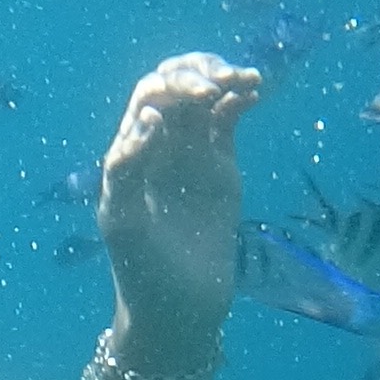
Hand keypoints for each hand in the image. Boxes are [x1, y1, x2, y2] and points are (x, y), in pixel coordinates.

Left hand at [97, 53, 259, 353]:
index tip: (200, 96)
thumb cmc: (143, 269)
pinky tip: (254, 94)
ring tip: (248, 79)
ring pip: (204, 100)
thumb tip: (153, 116)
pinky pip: (227, 121)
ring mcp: (190, 155)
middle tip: (224, 81)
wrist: (180, 306)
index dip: (173, 86)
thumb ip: (128, 168)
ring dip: (223, 79)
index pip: (149, 97)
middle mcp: (159, 147)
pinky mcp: (220, 169)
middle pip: (176, 88)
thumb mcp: (125, 222)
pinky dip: (240, 100)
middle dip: (200, 73)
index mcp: (131, 153)